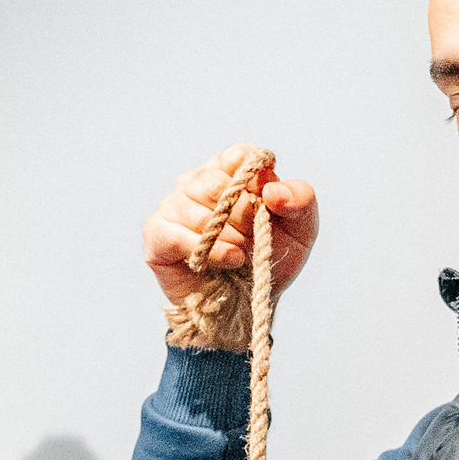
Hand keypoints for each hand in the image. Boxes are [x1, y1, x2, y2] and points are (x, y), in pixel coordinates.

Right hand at [143, 144, 318, 309]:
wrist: (247, 303)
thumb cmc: (269, 257)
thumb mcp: (301, 229)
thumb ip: (301, 199)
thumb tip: (272, 190)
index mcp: (229, 170)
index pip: (240, 156)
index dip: (258, 184)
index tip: (269, 207)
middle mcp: (196, 181)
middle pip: (218, 183)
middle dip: (245, 217)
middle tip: (255, 239)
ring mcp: (173, 205)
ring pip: (200, 211)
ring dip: (230, 238)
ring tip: (243, 256)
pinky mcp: (157, 234)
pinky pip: (177, 235)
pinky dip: (210, 251)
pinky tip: (229, 261)